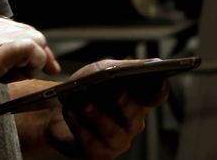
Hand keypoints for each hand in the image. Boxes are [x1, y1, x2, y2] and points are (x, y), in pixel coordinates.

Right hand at [0, 12, 60, 107]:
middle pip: (29, 30)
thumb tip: (11, 67)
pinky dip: (36, 62)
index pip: (15, 28)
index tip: (35, 61)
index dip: (29, 45)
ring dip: (38, 58)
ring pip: (35, 37)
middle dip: (42, 51)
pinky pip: (33, 49)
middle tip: (49, 68)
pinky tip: (25, 73)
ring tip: (27, 75)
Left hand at [46, 59, 170, 158]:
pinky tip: (70, 112)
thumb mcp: (102, 70)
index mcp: (138, 100)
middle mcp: (132, 124)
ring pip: (113, 132)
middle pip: (136, 118)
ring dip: (97, 116)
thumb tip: (145, 66)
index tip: (160, 81)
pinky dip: (79, 125)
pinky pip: (91, 142)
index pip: (156, 97)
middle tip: (118, 94)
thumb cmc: (85, 88)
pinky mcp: (97, 153)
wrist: (56, 109)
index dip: (159, 91)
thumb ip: (123, 67)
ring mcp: (117, 141)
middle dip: (127, 105)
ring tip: (84, 104)